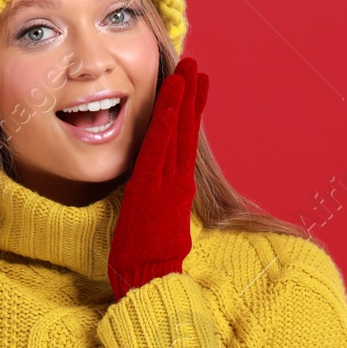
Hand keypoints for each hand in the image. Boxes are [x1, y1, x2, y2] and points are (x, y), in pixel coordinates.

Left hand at [107, 57, 208, 299]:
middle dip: (191, 96)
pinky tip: (170, 96)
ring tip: (189, 69)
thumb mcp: (159, 226)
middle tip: (197, 65)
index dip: (190, 113)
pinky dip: (166, 119)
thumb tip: (160, 193)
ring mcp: (166, 183)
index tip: (196, 87)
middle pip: (185, 130)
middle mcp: (177, 182)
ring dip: (182, 98)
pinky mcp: (152, 187)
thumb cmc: (150, 262)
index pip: (184, 142)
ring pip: (176, 132)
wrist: (148, 282)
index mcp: (178, 189)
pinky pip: (158, 146)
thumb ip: (160, 204)